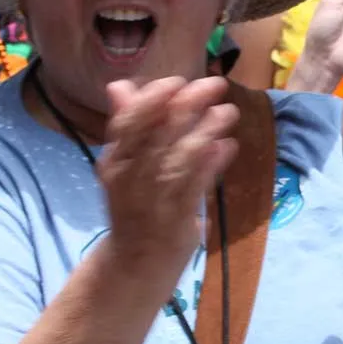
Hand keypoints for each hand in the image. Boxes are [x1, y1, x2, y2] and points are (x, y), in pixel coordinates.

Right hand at [99, 77, 238, 279]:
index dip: (154, 98)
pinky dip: (214, 162)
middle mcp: (131, 179)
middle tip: (214, 85)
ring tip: (228, 112)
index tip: (177, 81)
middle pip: (159, 133)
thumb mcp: (121, 164)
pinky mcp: (178, 219)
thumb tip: (119, 85)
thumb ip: (125, 125)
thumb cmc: (132, 204)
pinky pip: (197, 185)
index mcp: (114, 162)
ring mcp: (154, 200)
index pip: (129, 122)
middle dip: (189, 104)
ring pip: (181, 156)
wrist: (135, 262)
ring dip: (207, 130)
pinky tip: (229, 145)